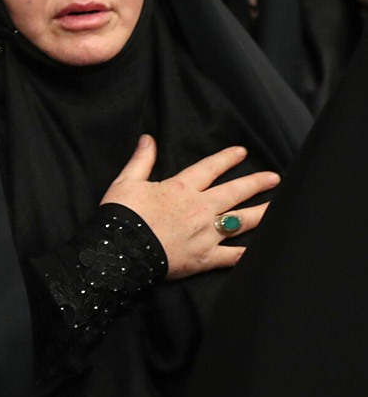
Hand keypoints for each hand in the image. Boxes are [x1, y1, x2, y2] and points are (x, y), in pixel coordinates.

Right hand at [101, 135, 279, 278]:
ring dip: (262, 212)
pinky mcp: (206, 257)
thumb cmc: (121, 215)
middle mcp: (200, 209)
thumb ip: (141, 160)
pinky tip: (263, 249)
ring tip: (278, 207)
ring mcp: (206, 234)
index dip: (227, 158)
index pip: (210, 168)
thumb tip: (149, 139)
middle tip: (274, 178)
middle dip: (256, 183)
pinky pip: (234, 256)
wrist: (119, 251)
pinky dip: (249, 253)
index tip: (242, 152)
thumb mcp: (126, 182)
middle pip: (235, 192)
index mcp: (182, 189)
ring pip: (242, 221)